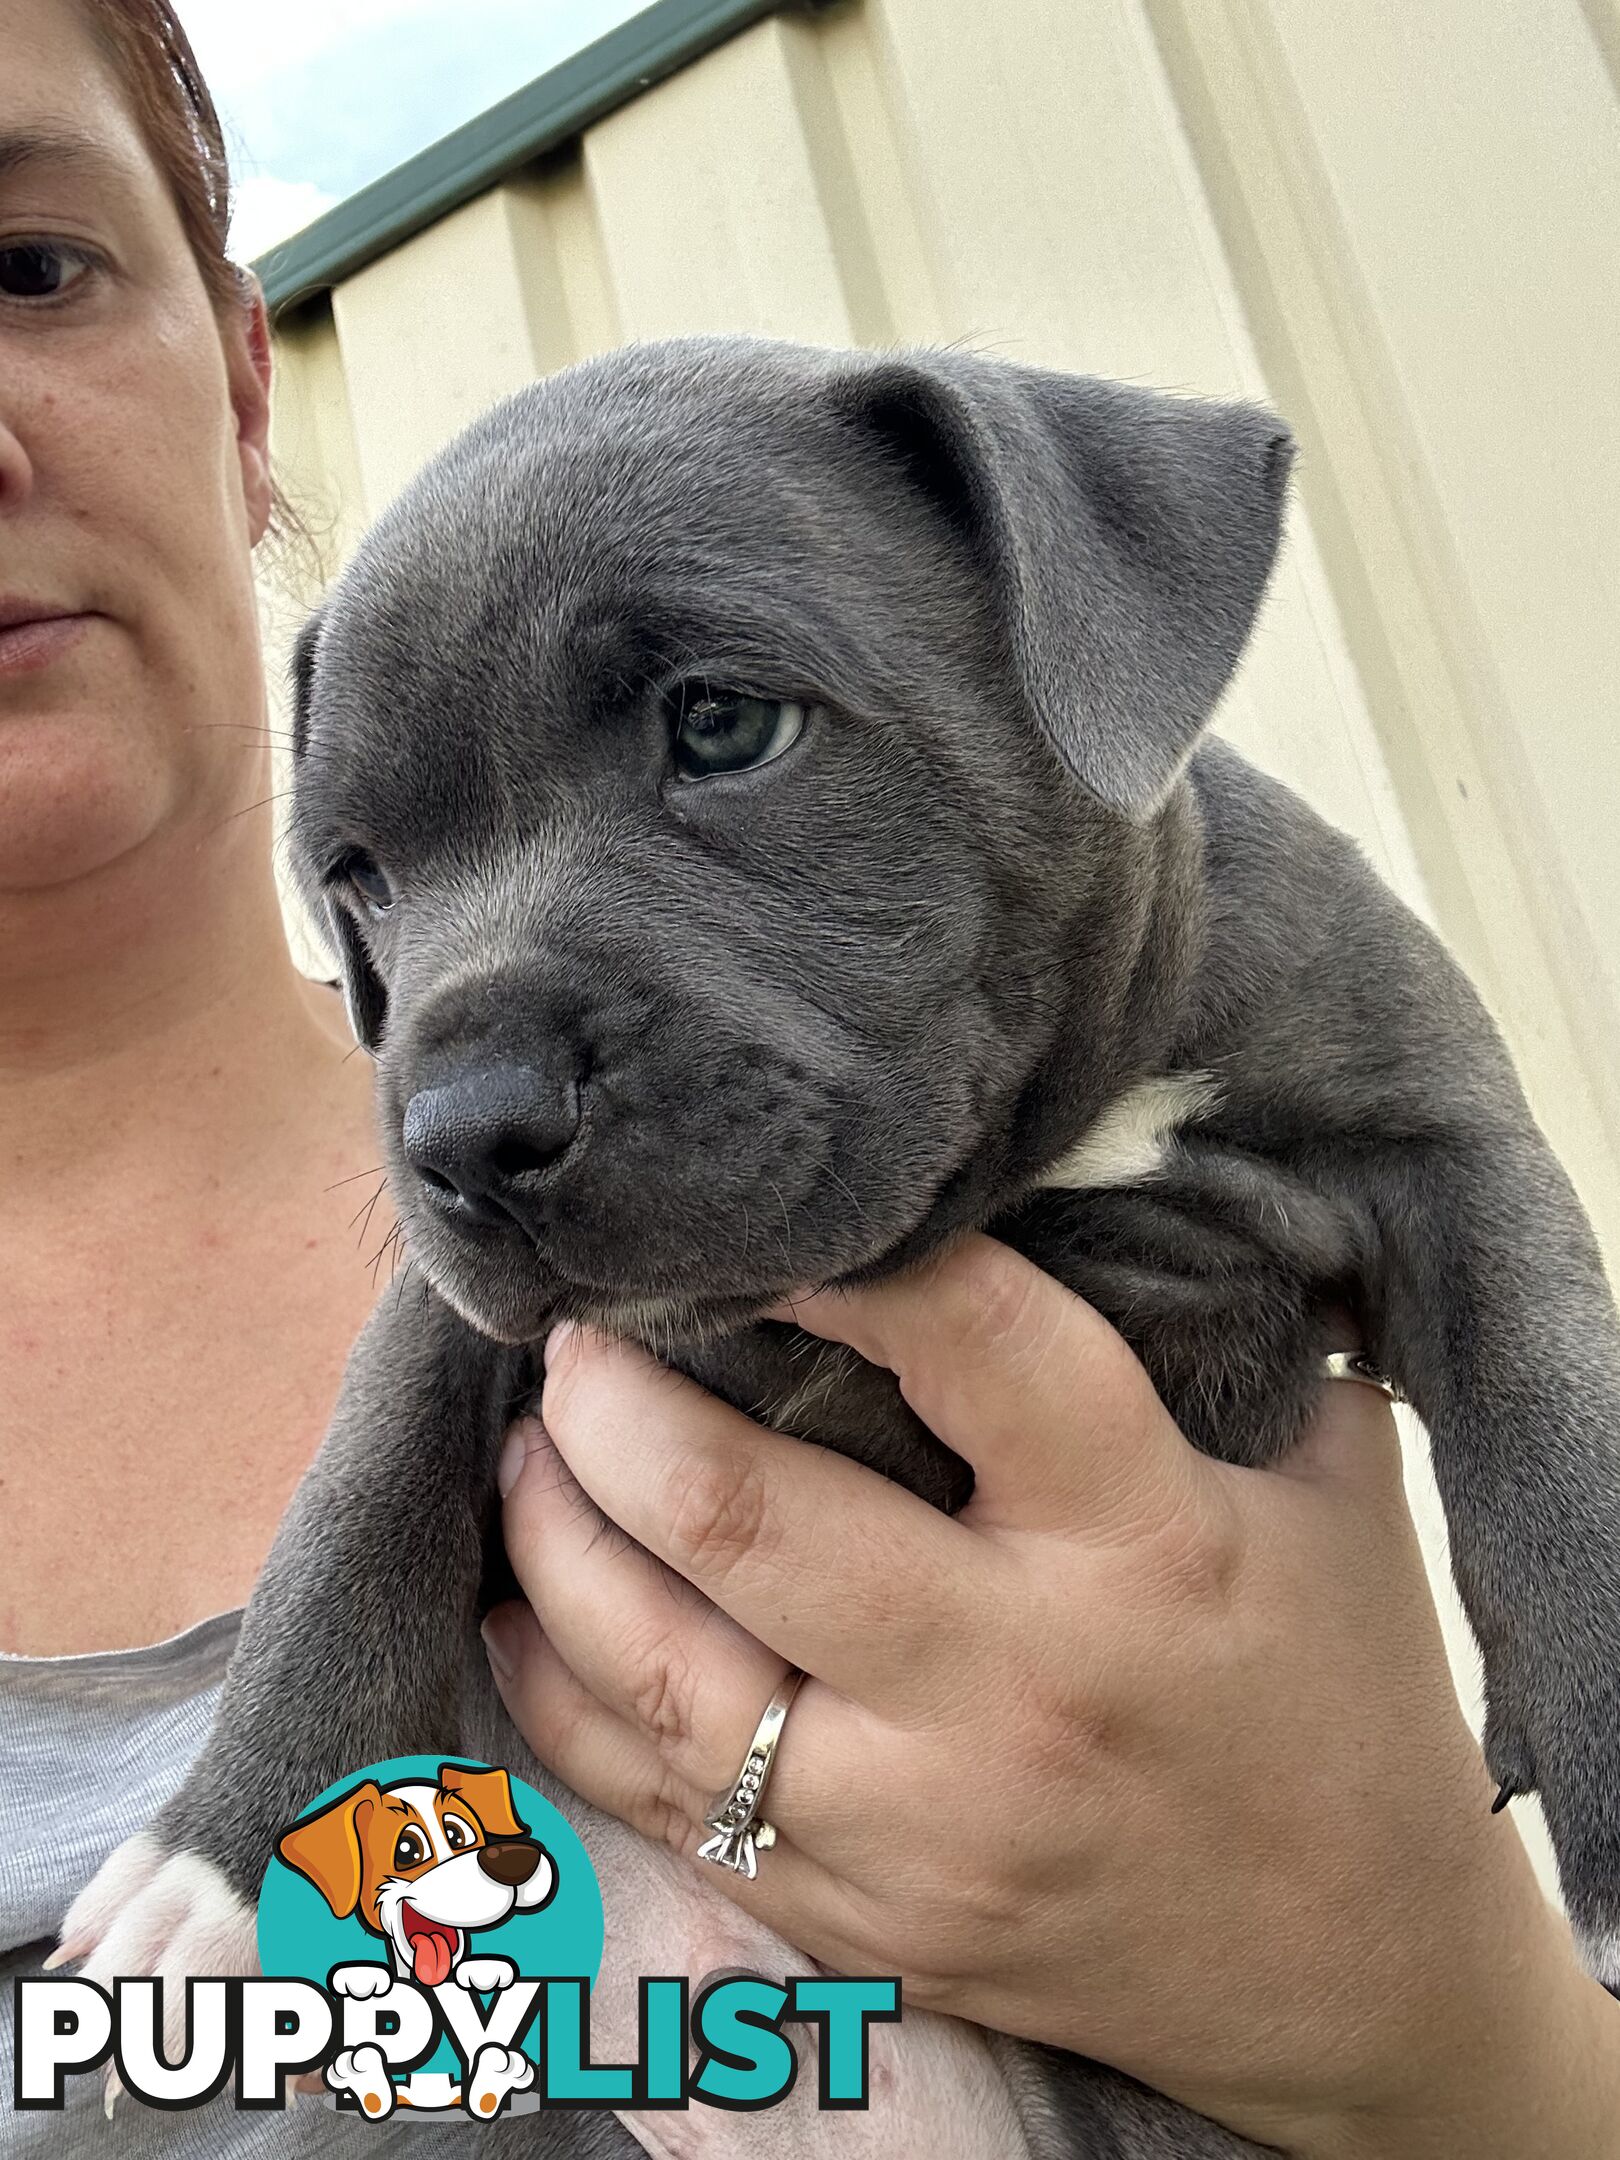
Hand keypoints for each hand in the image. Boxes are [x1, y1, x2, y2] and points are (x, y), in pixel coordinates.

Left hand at [483, 1234, 1619, 2157]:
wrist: (1357, 1981)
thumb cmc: (1346, 1696)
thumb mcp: (1337, 1489)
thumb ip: (1234, 1336)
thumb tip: (1116, 1183)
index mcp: (1144, 1544)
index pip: (976, 1349)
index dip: (853, 1256)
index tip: (760, 1211)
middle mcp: (1010, 1685)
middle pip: (745, 1516)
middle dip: (616, 1403)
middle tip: (573, 1336)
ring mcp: (916, 1826)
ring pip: (657, 1671)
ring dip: (555, 1536)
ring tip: (528, 1448)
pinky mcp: (860, 1919)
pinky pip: (654, 1804)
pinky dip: (557, 1696)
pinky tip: (520, 1610)